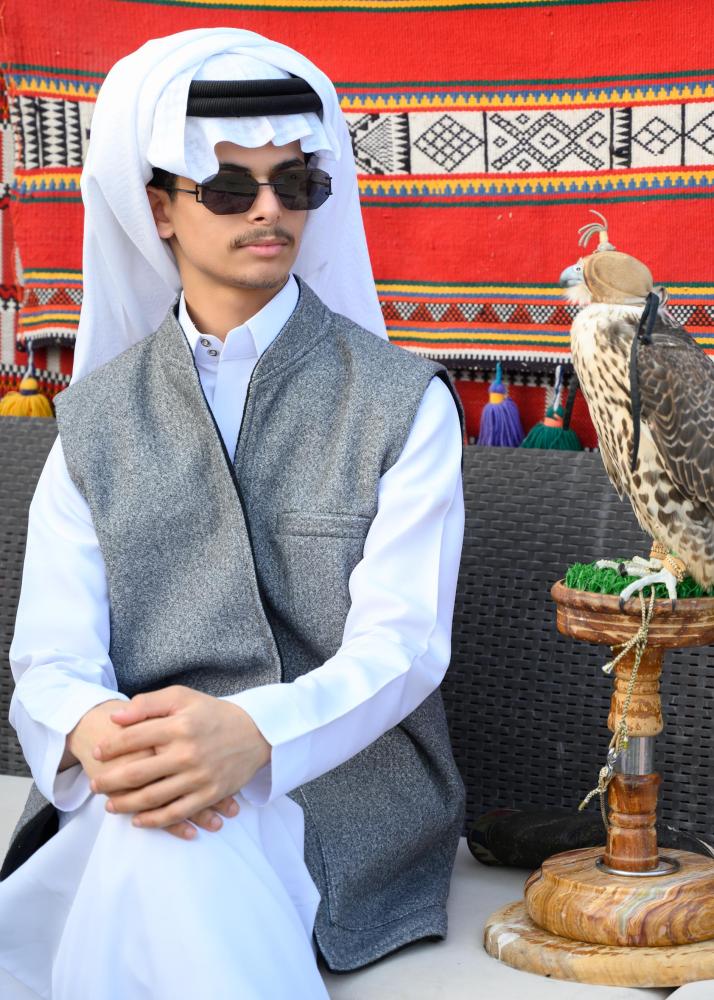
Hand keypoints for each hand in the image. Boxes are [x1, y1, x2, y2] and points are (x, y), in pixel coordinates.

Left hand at [68, 699, 240, 840]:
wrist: (255, 732)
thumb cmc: (212, 713)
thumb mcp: (182, 697)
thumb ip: (148, 704)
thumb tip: (116, 718)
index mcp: (179, 725)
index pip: (134, 738)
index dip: (110, 747)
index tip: (97, 752)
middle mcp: (187, 752)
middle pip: (138, 772)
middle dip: (110, 780)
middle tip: (95, 784)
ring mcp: (198, 776)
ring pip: (153, 797)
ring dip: (126, 804)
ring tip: (110, 804)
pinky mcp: (209, 794)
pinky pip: (176, 812)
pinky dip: (154, 820)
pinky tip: (138, 820)